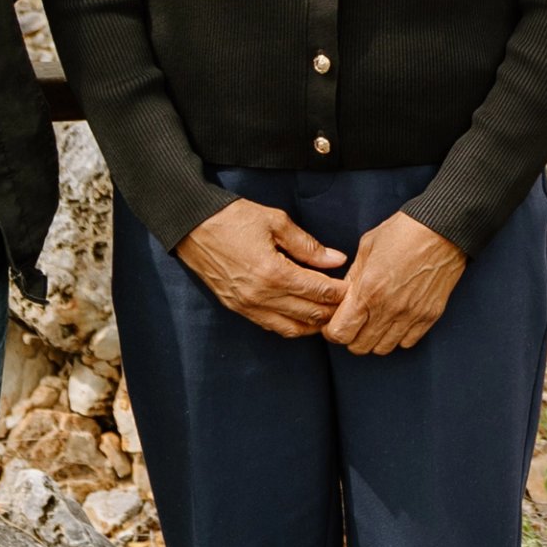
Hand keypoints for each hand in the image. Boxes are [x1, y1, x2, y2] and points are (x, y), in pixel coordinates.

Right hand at [177, 199, 346, 335]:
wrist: (191, 225)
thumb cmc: (233, 218)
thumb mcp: (275, 222)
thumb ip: (308, 245)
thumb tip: (337, 260)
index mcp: (274, 274)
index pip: (320, 292)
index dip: (341, 293)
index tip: (355, 287)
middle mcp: (261, 296)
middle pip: (310, 315)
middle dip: (334, 310)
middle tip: (350, 302)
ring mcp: (248, 306)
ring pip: (293, 328)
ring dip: (315, 324)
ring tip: (330, 312)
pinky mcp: (237, 308)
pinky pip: (272, 326)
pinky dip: (292, 325)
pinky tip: (304, 316)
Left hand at [321, 211, 466, 355]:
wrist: (444, 229)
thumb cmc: (404, 232)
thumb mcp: (367, 247)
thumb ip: (353, 277)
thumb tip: (343, 297)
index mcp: (368, 290)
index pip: (340, 333)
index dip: (332, 331)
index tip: (334, 323)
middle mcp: (388, 308)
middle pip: (360, 347)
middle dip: (351, 337)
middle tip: (354, 323)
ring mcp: (411, 315)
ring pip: (383, 348)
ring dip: (374, 339)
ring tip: (375, 322)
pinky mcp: (429, 316)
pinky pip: (407, 343)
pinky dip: (397, 337)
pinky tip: (395, 321)